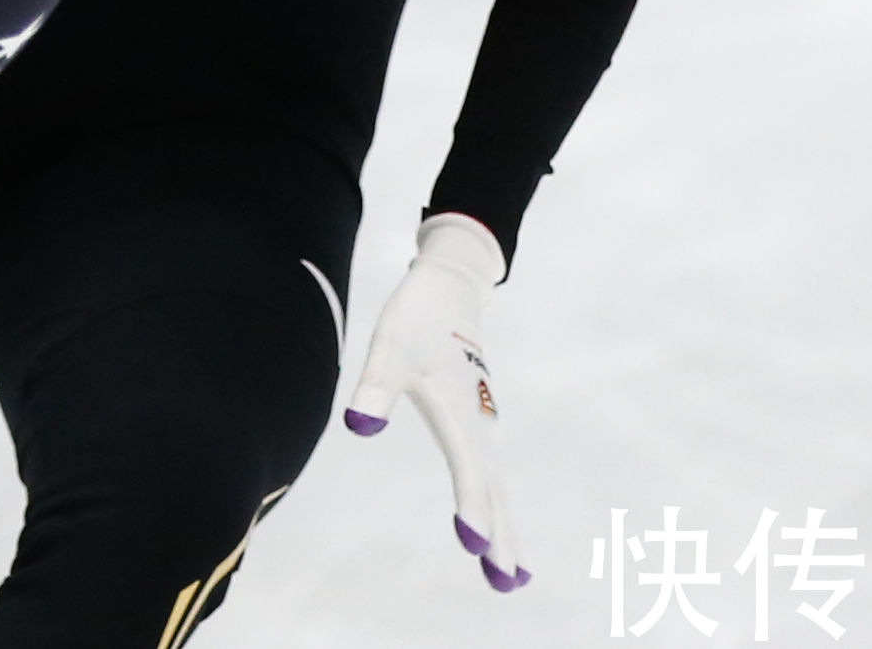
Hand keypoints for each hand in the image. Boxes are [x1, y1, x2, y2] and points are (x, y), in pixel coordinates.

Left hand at [343, 213, 528, 591]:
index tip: (474, 547)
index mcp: (461, 412)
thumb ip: (375, 386)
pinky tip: (495, 527)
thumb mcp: (389, 345)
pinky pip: (492, 476)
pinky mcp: (480, 422)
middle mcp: (480, 425)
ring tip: (513, 576)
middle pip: (494, 491)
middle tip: (506, 584)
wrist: (451, 287)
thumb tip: (359, 425)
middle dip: (501, 537)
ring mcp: (484, 425)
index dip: (471, 509)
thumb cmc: (418, 316)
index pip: (469, 471)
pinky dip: (498, 507)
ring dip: (506, 529)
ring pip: (498, 486)